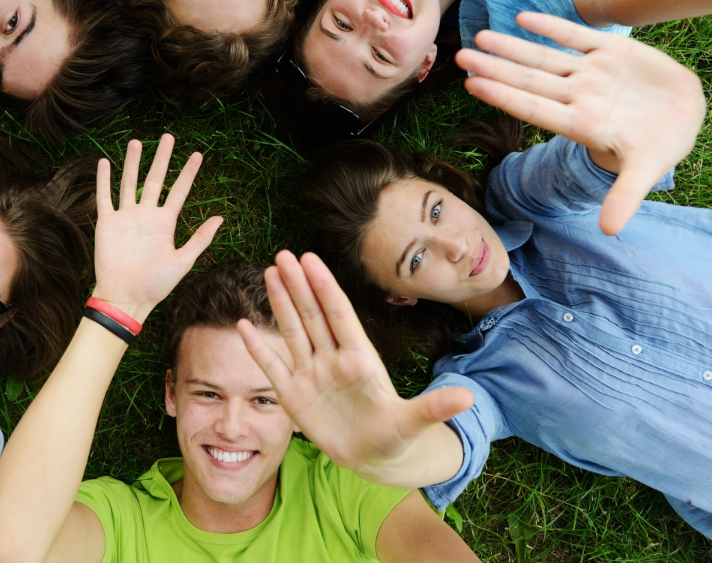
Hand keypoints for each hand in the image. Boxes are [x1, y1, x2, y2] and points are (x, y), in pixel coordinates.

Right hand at [93, 135, 222, 321]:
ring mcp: (126, 217)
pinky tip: (104, 163)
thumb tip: (221, 217)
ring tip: (136, 142)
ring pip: (129, 183)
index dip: (188, 173)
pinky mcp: (107, 223)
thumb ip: (200, 238)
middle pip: (155, 179)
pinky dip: (104, 180)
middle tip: (168, 137)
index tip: (197, 154)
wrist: (126, 297)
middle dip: (162, 158)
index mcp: (165, 223)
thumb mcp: (183, 261)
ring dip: (132, 163)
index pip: (179, 191)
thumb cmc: (156, 284)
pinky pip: (105, 197)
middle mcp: (146, 215)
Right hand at [239, 251, 471, 486]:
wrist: (375, 457)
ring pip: (292, 332)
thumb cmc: (395, 435)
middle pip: (312, 316)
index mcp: (360, 359)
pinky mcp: (294, 396)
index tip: (310, 259)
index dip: (325, 288)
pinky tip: (242, 325)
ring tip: (268, 273)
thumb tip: (469, 397)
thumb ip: (435, 407)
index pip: (339, 315)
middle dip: (298, 285)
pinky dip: (257, 348)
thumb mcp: (414, 422)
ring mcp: (312, 375)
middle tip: (282, 254)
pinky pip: (273, 367)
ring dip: (280, 304)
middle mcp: (333, 360)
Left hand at [459, 12, 705, 234]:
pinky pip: (575, 35)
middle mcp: (581, 96)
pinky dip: (551, 26)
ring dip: (513, 46)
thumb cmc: (662, 144)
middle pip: (530, 81)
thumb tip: (609, 232)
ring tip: (481, 36)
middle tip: (460, 56)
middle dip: (496, 69)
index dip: (504, 97)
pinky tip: (522, 17)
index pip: (534, 110)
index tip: (472, 85)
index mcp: (584, 123)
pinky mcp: (611, 50)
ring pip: (545, 57)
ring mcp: (592, 72)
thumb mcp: (646, 171)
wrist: (687, 112)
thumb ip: (625, 196)